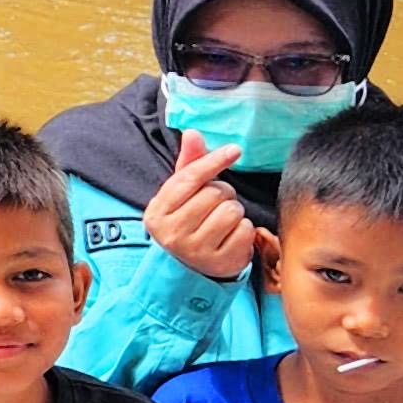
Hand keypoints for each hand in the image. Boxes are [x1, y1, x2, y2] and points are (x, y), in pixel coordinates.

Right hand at [143, 133, 259, 280]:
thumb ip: (188, 165)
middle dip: (223, 194)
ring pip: (232, 211)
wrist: (189, 270)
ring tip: (223, 221)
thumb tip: (192, 133)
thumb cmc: (187, 222)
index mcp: (157, 213)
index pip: (189, 179)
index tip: (235, 150)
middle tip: (216, 204)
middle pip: (214, 194)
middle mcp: (172, 233)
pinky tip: (231, 237)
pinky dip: (244, 230)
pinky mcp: (220, 263)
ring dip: (234, 212)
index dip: (213, 161)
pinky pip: (245, 231)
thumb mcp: (181, 196)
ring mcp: (196, 251)